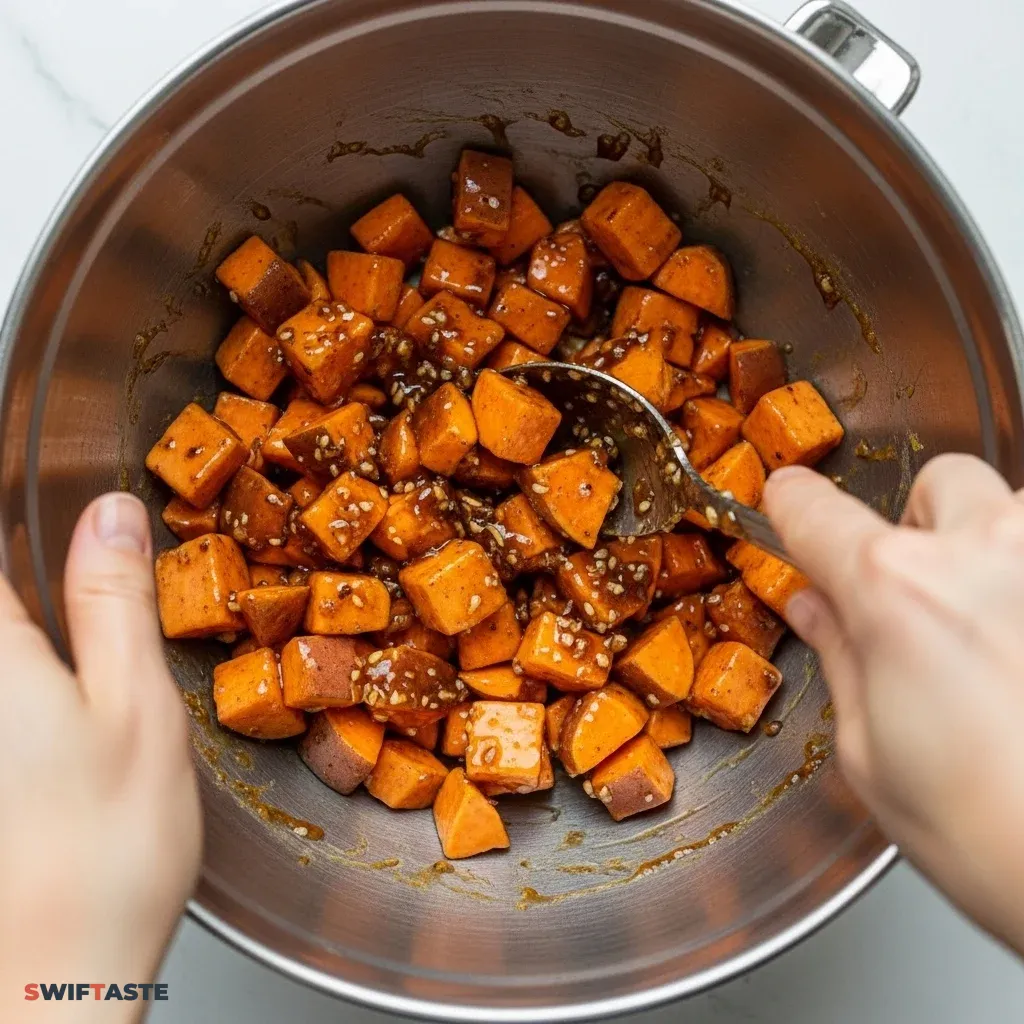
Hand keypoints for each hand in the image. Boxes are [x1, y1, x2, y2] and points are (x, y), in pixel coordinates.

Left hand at [0, 494, 200, 1020]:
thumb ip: (113, 599)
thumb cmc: (103, 854)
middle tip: (96, 608)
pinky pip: (11, 680)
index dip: (20, 502)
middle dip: (37, 580)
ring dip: (40, 618)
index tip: (46, 476)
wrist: (50, 983)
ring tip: (89, 641)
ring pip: (5, 638)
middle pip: (0, 600)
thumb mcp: (134, 707)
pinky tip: (64, 681)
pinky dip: (36, 664)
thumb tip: (110, 512)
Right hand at [765, 455, 1023, 955]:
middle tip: (917, 591)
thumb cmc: (994, 836)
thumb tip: (817, 609)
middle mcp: (985, 555)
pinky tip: (1019, 647)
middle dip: (919, 526)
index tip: (791, 505)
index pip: (815, 511)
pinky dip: (1023, 587)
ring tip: (991, 622)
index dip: (792, 506)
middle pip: (937, 480)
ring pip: (1013, 505)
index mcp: (897, 592)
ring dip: (993, 545)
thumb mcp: (873, 752)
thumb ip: (842, 657)